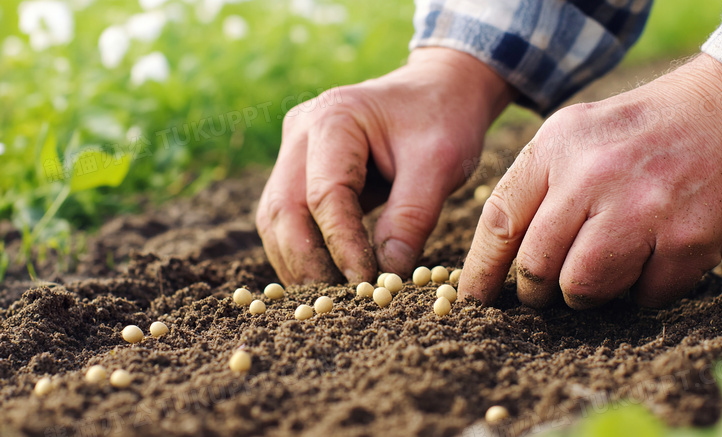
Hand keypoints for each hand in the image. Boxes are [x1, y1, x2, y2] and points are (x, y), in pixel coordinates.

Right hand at [256, 48, 515, 283]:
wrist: (438, 91)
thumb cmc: (443, 120)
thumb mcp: (440, 164)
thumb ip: (411, 217)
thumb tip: (387, 276)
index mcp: (334, 117)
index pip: (325, 195)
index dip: (342, 245)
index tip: (367, 283)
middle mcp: (301, 130)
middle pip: (283, 208)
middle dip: (306, 262)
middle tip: (336, 303)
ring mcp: (294, 148)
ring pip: (275, 216)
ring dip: (296, 261)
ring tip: (327, 299)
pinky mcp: (299, 167)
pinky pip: (287, 215)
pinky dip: (301, 249)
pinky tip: (323, 277)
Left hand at [459, 54, 721, 308]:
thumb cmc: (633, 133)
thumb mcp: (570, 135)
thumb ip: (532, 187)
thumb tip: (496, 258)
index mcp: (556, 148)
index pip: (500, 222)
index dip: (481, 270)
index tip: (475, 297)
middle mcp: (593, 175)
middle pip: (537, 266)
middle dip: (535, 291)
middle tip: (544, 291)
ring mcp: (642, 208)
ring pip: (583, 288)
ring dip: (586, 294)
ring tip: (601, 270)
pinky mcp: (686, 238)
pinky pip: (643, 296)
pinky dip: (642, 290)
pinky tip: (649, 258)